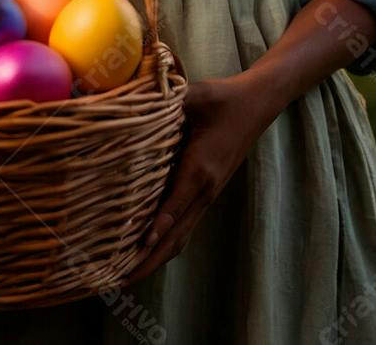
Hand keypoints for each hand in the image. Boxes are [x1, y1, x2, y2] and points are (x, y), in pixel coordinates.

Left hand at [120, 74, 273, 284]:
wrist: (258, 105)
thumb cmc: (226, 98)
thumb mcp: (198, 95)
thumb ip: (170, 99)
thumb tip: (138, 96)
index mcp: (201, 169)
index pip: (175, 205)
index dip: (156, 228)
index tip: (136, 249)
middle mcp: (205, 190)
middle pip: (176, 236)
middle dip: (148, 261)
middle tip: (117, 280)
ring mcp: (208, 195)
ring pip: (180, 237)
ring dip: (155, 258)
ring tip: (126, 275)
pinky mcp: (207, 193)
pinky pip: (185, 226)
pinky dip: (165, 243)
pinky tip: (147, 249)